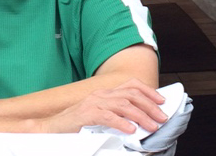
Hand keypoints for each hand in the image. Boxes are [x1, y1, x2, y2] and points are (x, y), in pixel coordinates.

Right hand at [38, 79, 166, 134]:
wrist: (52, 128)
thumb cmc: (77, 125)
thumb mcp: (100, 117)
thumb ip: (116, 114)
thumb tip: (139, 121)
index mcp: (105, 93)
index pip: (131, 85)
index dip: (148, 91)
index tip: (162, 101)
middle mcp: (101, 94)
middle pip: (131, 94)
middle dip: (150, 105)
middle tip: (162, 117)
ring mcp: (94, 103)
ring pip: (123, 104)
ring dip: (141, 115)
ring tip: (152, 126)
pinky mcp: (87, 114)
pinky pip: (108, 116)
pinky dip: (122, 123)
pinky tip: (132, 130)